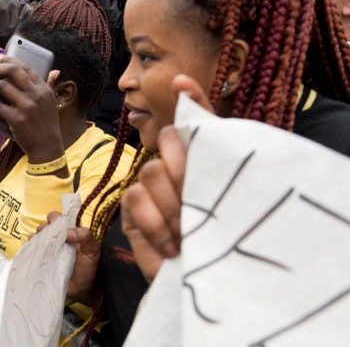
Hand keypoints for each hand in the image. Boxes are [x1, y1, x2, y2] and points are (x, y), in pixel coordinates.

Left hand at [0, 59, 63, 163]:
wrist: (47, 147)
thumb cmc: (46, 124)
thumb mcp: (51, 103)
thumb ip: (47, 87)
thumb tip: (53, 71)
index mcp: (44, 89)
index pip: (26, 67)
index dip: (10, 60)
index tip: (0, 59)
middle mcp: (36, 95)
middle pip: (13, 71)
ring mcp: (26, 107)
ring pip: (2, 87)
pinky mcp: (17, 119)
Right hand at [38, 212, 101, 301]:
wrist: (84, 290)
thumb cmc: (89, 267)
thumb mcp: (93, 250)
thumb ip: (85, 236)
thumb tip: (68, 232)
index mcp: (67, 231)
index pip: (55, 218)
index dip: (54, 220)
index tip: (59, 230)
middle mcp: (54, 238)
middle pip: (42, 227)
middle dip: (43, 230)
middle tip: (51, 241)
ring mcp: (46, 250)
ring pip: (34, 238)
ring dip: (36, 241)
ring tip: (45, 251)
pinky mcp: (39, 262)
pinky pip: (29, 253)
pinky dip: (30, 252)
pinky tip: (36, 257)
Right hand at [120, 74, 212, 281]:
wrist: (209, 279)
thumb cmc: (224, 233)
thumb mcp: (227, 180)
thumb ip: (207, 129)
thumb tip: (183, 79)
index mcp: (197, 159)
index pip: (184, 126)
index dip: (191, 126)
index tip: (190, 128)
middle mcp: (171, 168)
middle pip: (167, 145)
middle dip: (186, 179)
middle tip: (201, 208)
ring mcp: (149, 189)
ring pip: (150, 172)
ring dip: (174, 208)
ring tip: (190, 233)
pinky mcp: (132, 212)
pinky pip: (135, 198)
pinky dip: (156, 223)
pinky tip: (172, 245)